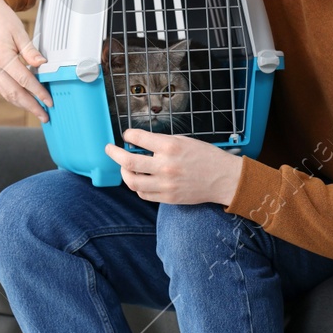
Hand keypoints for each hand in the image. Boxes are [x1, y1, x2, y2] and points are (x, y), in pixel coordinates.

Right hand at [0, 0, 52, 122]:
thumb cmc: (1, 18)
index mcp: (1, 57)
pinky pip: (1, 87)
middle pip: (14, 93)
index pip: (24, 81)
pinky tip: (23, 99)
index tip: (49, 102)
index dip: (38, 93)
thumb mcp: (19, 32)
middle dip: (31, 106)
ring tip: (36, 111)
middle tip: (45, 115)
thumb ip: (30, 51)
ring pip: (6, 93)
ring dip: (22, 105)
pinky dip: (13, 96)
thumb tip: (43, 65)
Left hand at [107, 130, 244, 204]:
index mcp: (170, 146)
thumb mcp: (185, 141)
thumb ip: (162, 142)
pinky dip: (137, 186)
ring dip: (124, 172)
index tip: (127, 136)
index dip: (128, 135)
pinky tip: (139, 179)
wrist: (224, 178)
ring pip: (132, 181)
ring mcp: (166, 184)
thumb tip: (141, 143)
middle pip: (128, 161)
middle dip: (114, 154)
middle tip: (109, 149)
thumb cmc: (206, 157)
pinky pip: (143, 194)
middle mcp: (165, 165)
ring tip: (124, 167)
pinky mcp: (168, 197)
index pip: (138, 138)